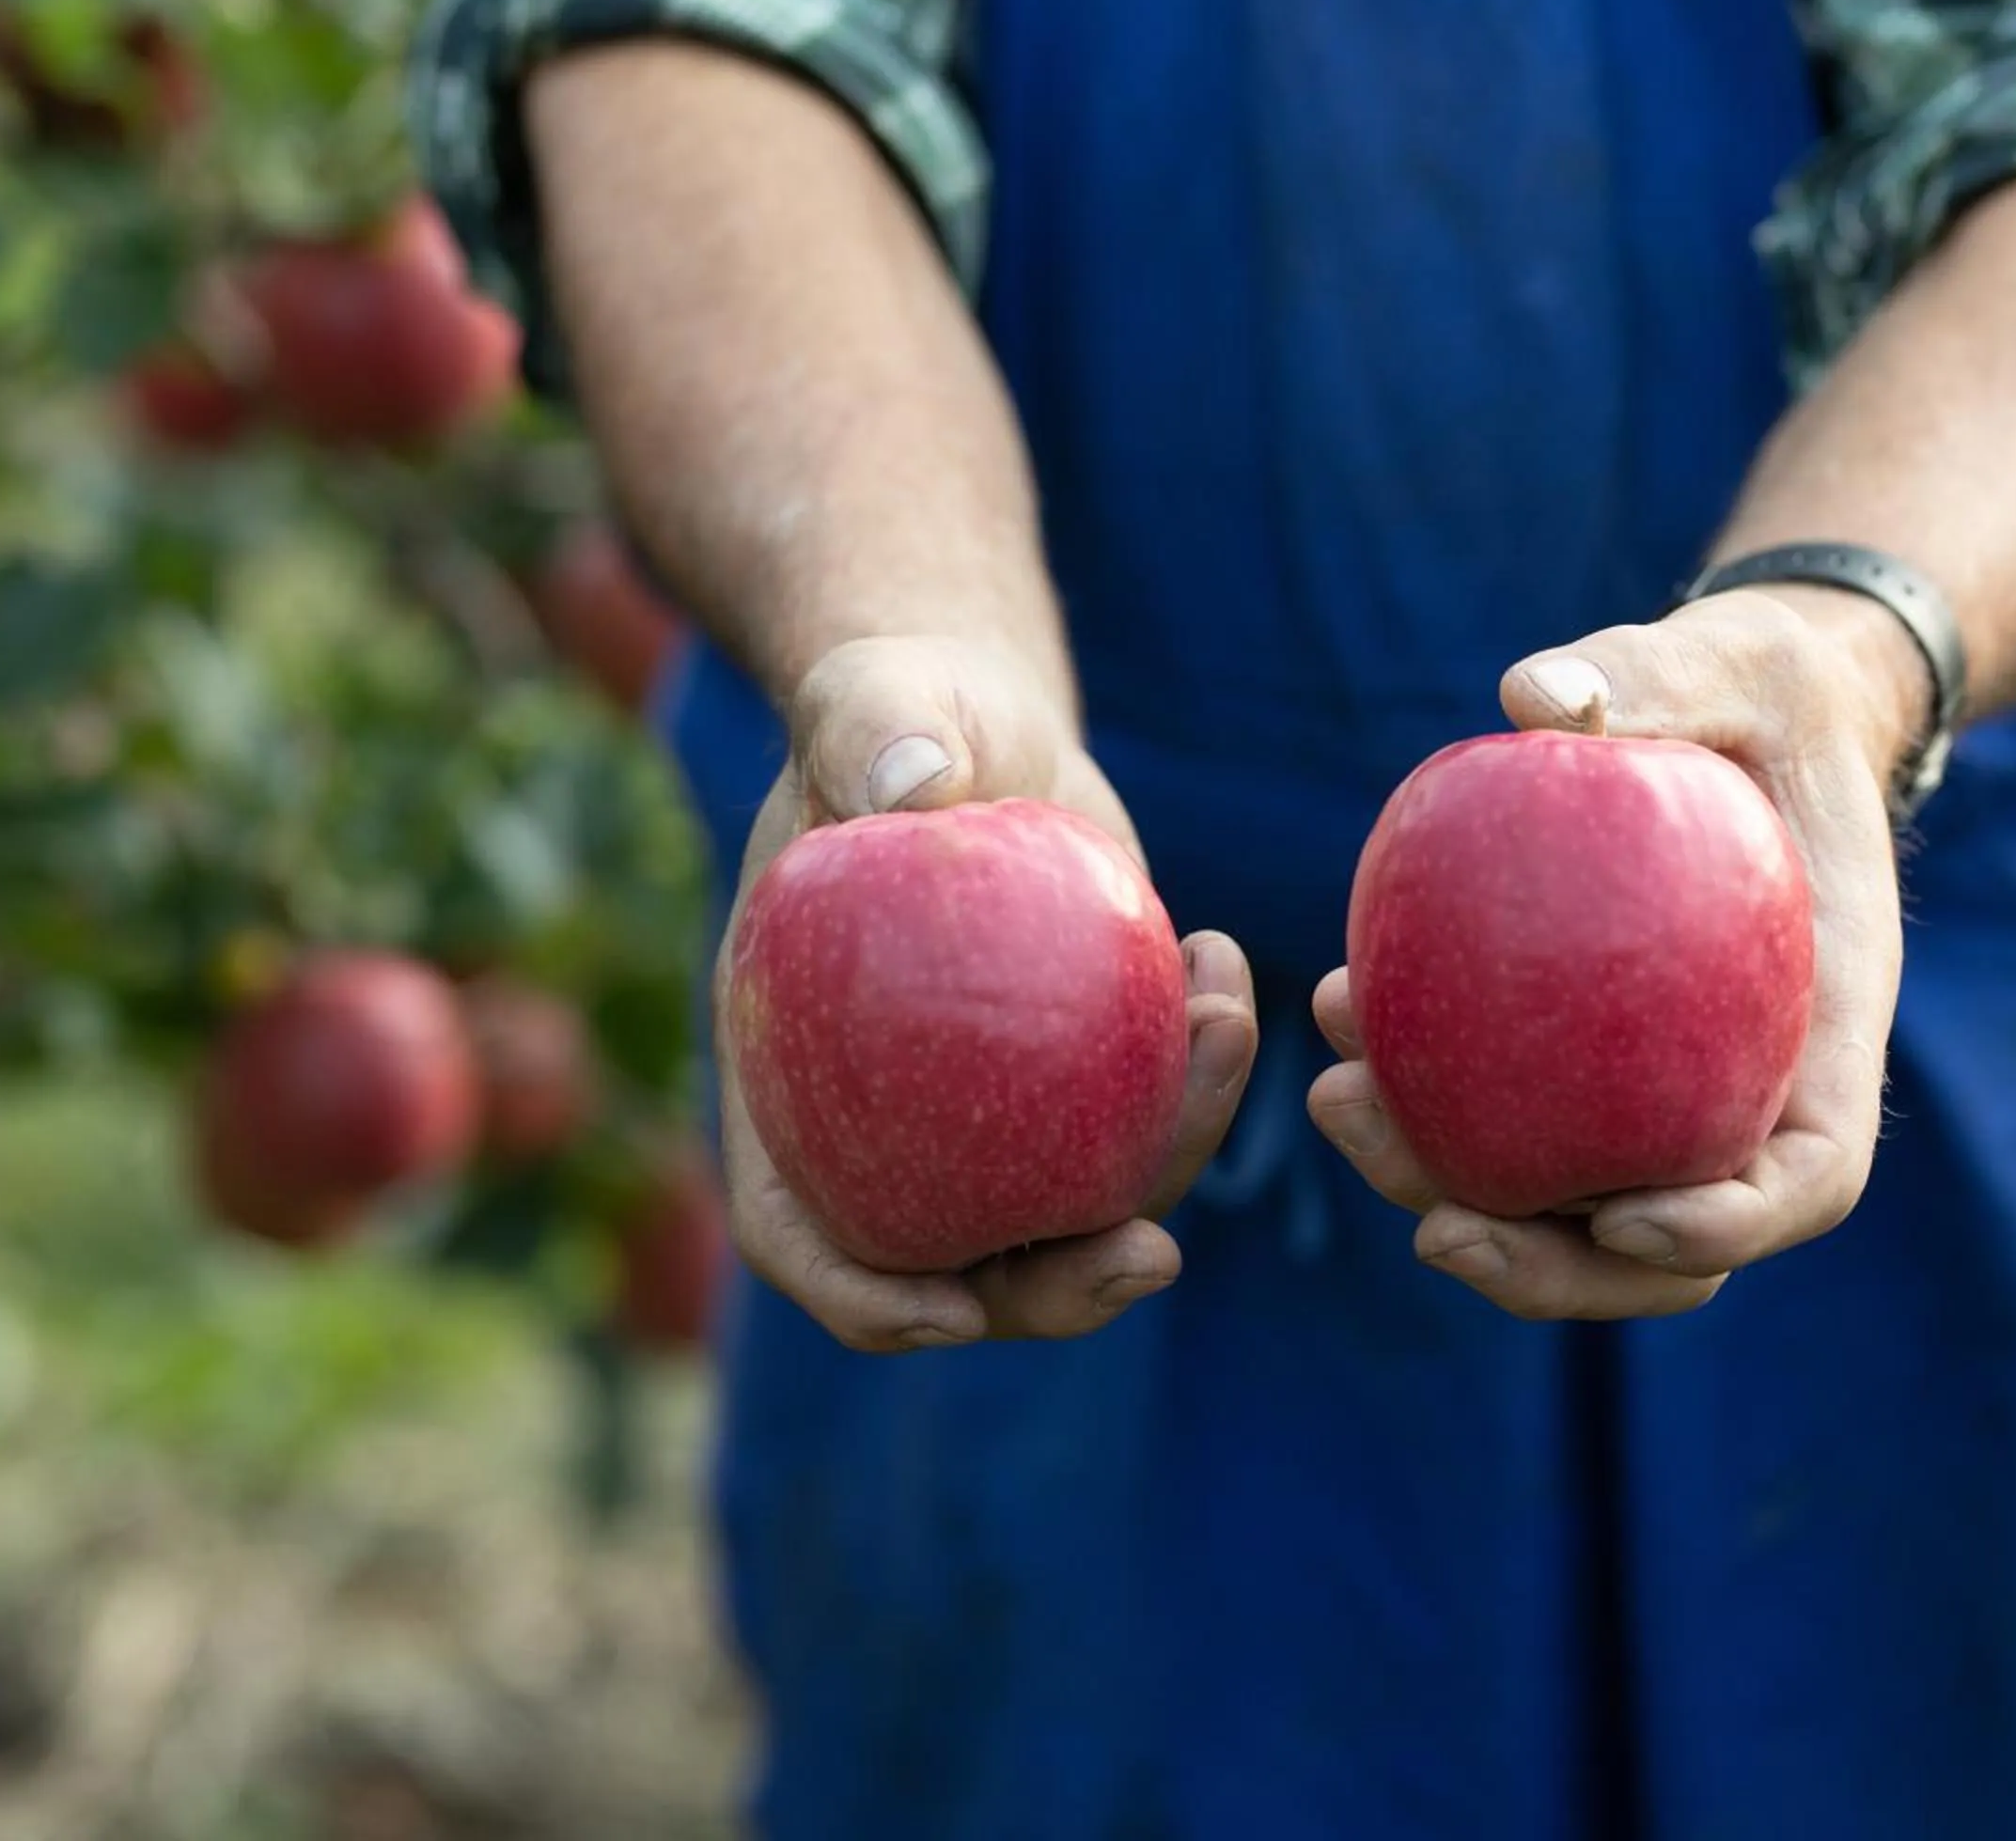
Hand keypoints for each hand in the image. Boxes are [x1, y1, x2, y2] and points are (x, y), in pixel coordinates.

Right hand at [715, 635, 1260, 1350]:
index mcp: (789, 1079)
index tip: (953, 1312)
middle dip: (1056, 1290)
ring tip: (1225, 1025)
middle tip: (1153, 1256)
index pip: (799, 1229)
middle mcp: (889, 1123)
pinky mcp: (1075, 1077)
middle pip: (961, 1264)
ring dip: (1167, 1160)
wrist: (972, 721)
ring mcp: (989, 1112)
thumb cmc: (893, 710)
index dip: (864, 1295)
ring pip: (1077, 1205)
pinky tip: (1225, 975)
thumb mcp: (868, 702)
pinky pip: (1142, 1118)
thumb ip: (867, 730)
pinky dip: (1195, 1073)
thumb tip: (911, 787)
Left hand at [1306, 589, 1916, 1319]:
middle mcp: (1752, 1094)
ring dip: (1446, 1193)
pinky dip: (1424, 1103)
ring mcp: (1664, 1098)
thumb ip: (1654, 675)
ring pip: (1569, 1214)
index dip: (1728, 1227)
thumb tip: (1536, 696)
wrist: (1733, 720)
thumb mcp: (1731, 664)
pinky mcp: (1581, 1072)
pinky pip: (1506, 1121)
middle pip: (1672, 1249)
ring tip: (1339, 1101)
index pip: (1809, 1176)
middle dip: (1552, 1271)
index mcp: (1830, 1031)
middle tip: (1432, 1228)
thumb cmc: (1751, 695)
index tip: (1622, 1220)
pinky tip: (1338, 1017)